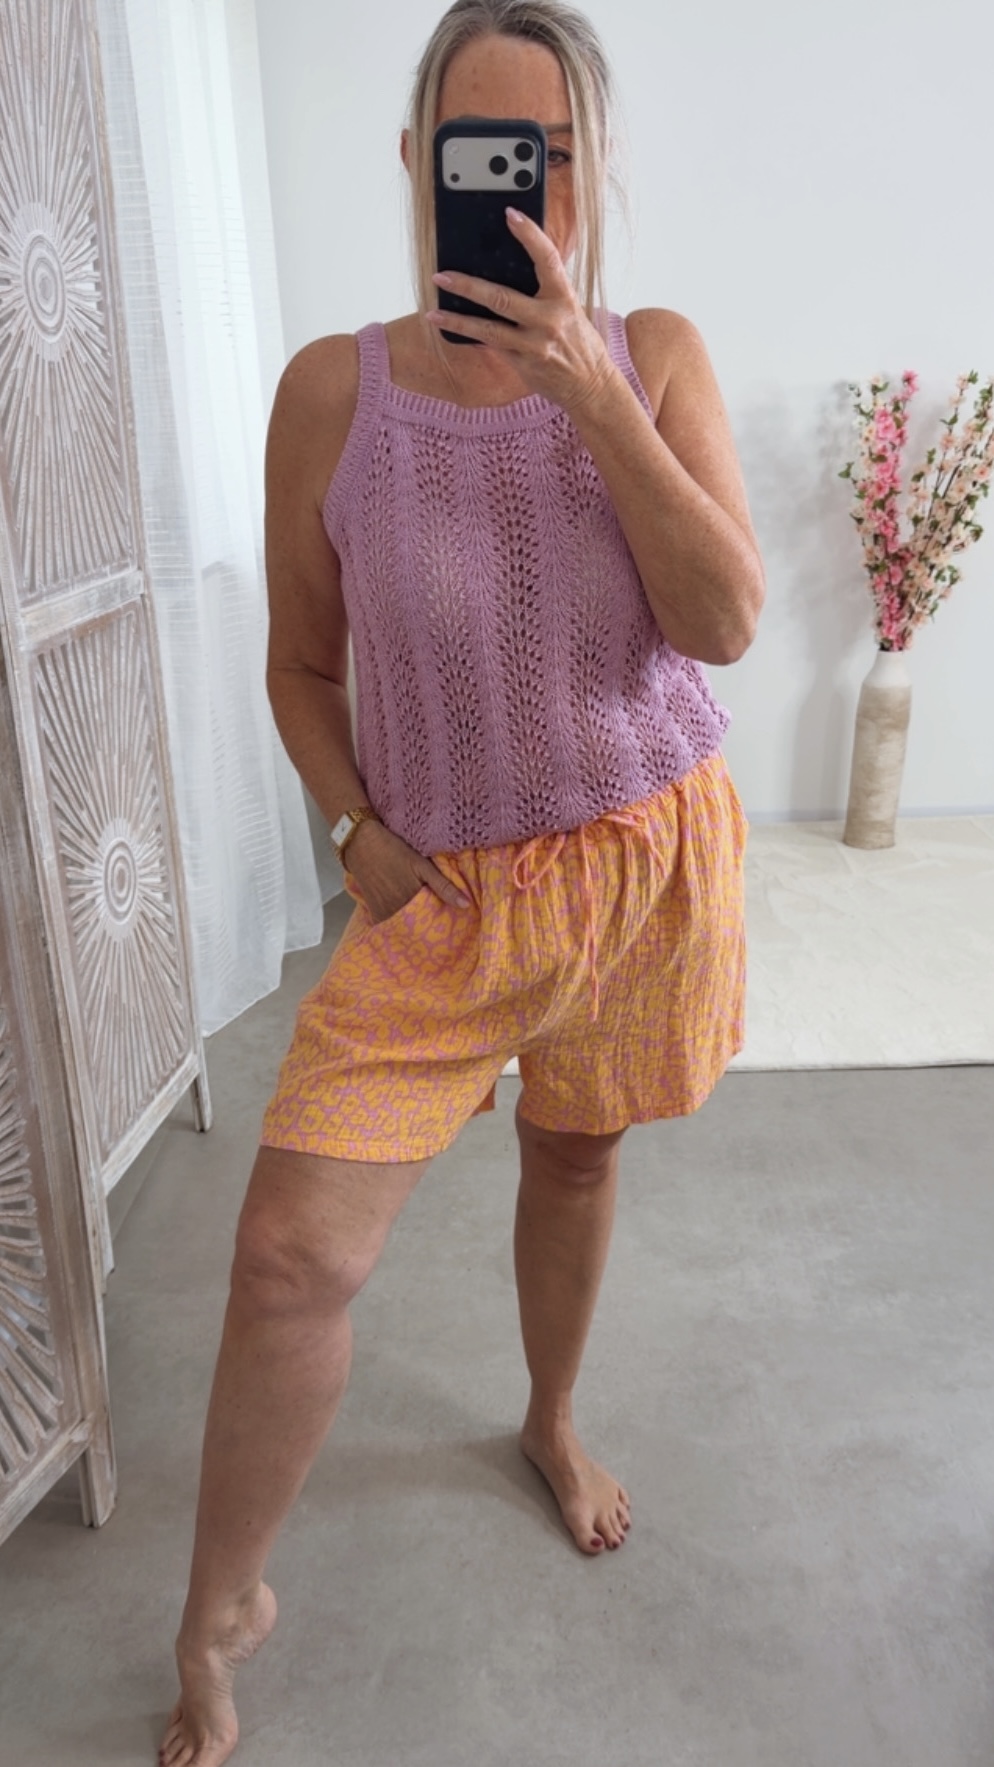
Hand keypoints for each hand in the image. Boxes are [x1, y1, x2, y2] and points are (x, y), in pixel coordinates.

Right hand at [344, 820, 471, 923]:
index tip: (451, 928)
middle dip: (427, 929)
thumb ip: (444, 887)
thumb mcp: (423, 866)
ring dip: (411, 928)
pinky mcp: (374, 912)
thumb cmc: (394, 850)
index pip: (432, 922)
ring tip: (422, 926)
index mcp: (413, 901)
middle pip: (417, 928)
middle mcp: (397, 911)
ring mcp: (384, 913)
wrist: (361, 843)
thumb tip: (466, 906)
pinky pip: (387, 926)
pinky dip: (395, 925)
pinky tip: (402, 919)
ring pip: (402, 928)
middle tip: (438, 930)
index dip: (442, 924)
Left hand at [428, 208, 616, 413]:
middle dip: (468, 286)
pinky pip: (491, 345)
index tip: (511, 214)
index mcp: (564, 298)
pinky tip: (449, 327)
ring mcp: (534, 344)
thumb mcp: (569, 309)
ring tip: (434, 310)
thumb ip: (545, 290)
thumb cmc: (578, 341)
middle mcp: (549, 320)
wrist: (590, 384)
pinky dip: (468, 334)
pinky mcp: (523, 363)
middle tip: (441, 275)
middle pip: (502, 298)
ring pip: (489, 328)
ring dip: (457, 319)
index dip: (530, 235)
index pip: (548, 259)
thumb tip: (507, 267)